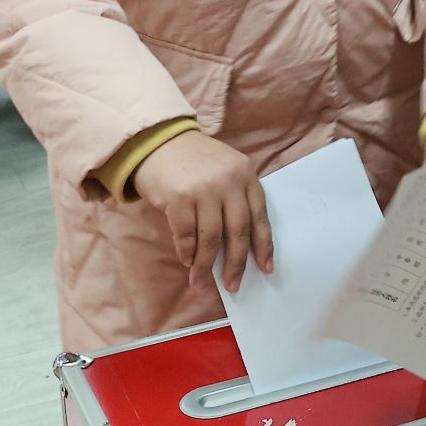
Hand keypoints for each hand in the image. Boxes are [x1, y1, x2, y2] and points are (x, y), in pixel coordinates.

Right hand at [132, 130, 273, 293]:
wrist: (159, 140)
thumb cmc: (195, 160)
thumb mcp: (226, 169)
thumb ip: (236, 197)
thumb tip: (238, 247)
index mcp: (246, 175)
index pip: (260, 216)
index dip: (264, 246)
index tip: (266, 269)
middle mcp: (228, 182)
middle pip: (238, 232)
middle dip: (236, 264)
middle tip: (233, 285)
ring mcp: (203, 189)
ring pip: (211, 239)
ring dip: (206, 266)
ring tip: (201, 282)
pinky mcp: (178, 198)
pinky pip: (186, 235)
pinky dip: (187, 252)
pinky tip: (187, 261)